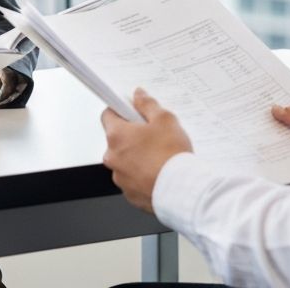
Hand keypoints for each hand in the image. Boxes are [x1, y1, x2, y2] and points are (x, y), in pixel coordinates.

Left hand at [101, 88, 192, 212]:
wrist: (182, 190)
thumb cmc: (172, 156)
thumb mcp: (164, 119)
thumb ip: (147, 104)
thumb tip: (139, 96)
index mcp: (117, 136)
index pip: (108, 115)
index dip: (121, 111)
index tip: (131, 111)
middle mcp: (113, 157)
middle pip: (117, 139)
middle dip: (132, 135)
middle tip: (152, 135)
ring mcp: (120, 178)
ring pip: (125, 160)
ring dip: (136, 156)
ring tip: (158, 156)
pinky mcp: (130, 194)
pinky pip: (132, 179)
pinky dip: (142, 175)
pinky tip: (158, 172)